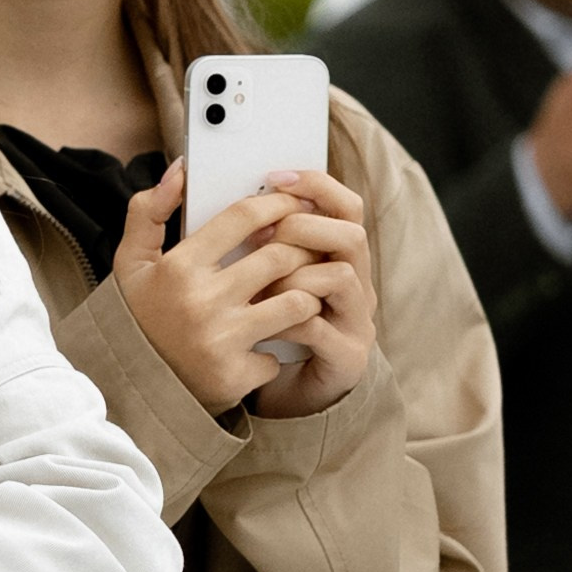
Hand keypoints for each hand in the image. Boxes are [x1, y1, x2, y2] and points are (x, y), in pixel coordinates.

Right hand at [113, 162, 321, 412]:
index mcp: (178, 266)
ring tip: (299, 292)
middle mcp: (200, 301)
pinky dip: (277, 349)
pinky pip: (279, 353)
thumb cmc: (137, 316)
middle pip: (279, 256)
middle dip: (301, 247)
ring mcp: (220, 339)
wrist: (128, 387)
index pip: (243, 217)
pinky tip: (266, 345)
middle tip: (307, 248)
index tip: (294, 204)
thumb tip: (181, 169)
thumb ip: (149, 210)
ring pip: (296, 303)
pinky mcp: (234, 375)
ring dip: (304, 295)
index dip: (277, 205)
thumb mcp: (131, 261)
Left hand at [245, 169, 374, 417]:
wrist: (283, 394)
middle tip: (266, 236)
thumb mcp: (256, 278)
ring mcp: (355, 321)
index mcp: (336, 259)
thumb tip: (216, 192)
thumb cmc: (265, 329)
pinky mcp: (346, 357)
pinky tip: (260, 324)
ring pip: (342, 276)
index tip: (276, 177)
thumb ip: (251, 240)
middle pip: (352, 235)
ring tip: (259, 286)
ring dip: (297, 274)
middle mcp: (355, 285)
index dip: (317, 186)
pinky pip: (321, 327)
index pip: (345, 205)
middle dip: (306, 227)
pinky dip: (289, 320)